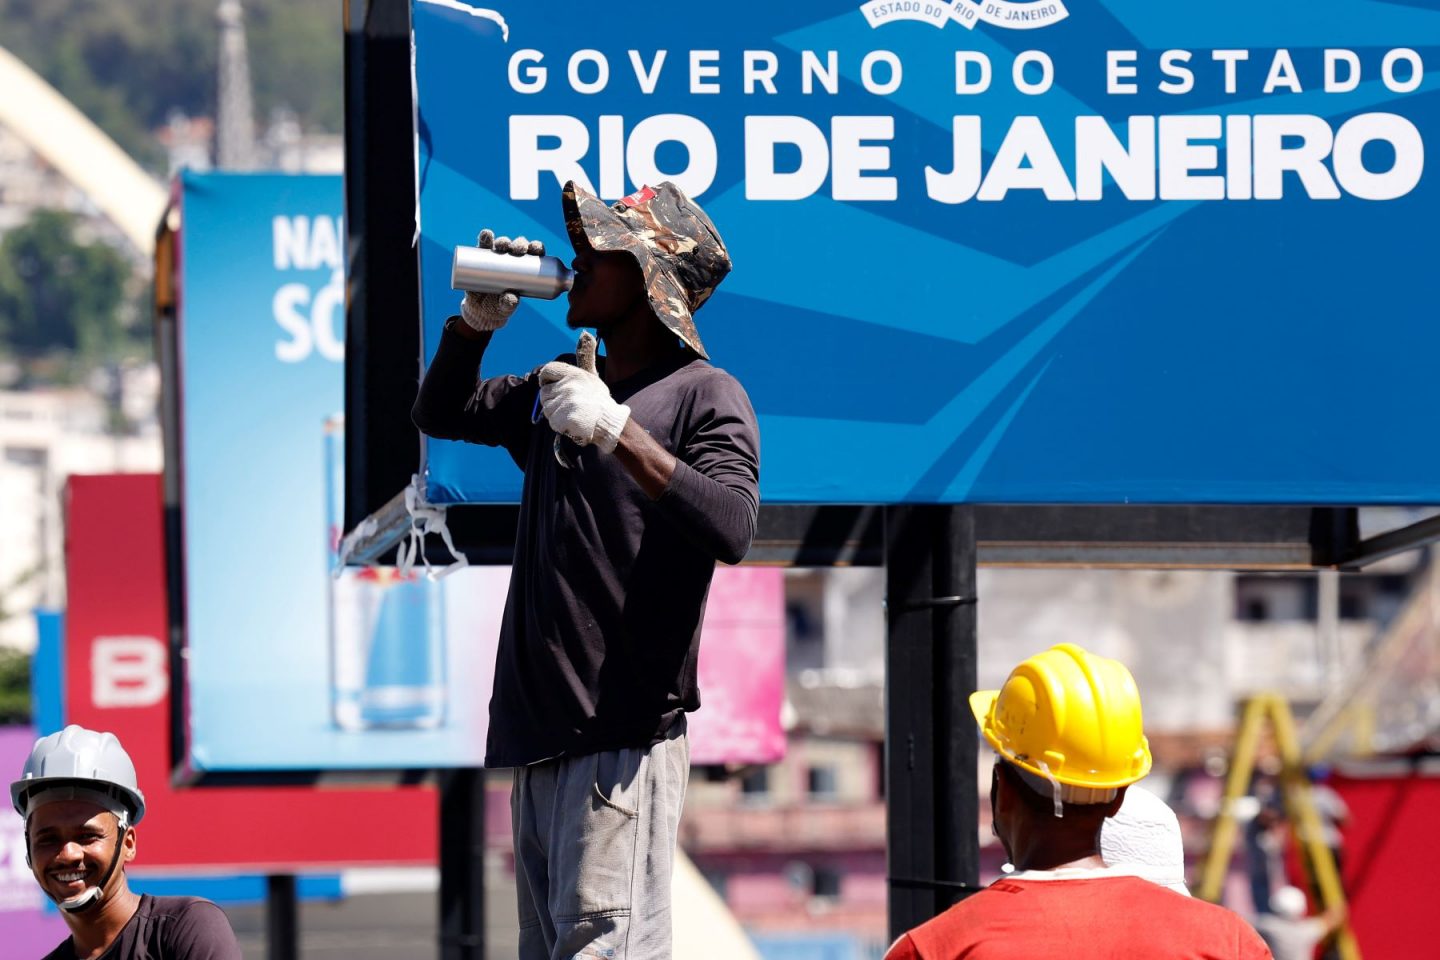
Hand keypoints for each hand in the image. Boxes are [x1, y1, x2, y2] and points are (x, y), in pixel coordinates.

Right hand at [458, 229, 546, 331]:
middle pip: (518, 246)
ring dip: (503, 241)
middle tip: (518, 250)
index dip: (536, 247)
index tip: (536, 249)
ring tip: (501, 245)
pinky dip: (485, 239)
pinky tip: (487, 235)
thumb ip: (508, 305)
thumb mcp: (505, 308)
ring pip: (502, 244)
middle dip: (520, 244)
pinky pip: (483, 245)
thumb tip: (512, 298)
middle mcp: (511, 259)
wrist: (479, 310)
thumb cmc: (499, 308)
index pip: (534, 253)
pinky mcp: (481, 258)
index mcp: (525, 268)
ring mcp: (496, 257)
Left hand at [538, 332, 629, 453]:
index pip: (547, 370)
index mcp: (572, 373)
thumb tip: (585, 333)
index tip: (552, 386)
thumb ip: (584, 356)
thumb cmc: (598, 399)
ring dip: (556, 413)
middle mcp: (567, 386)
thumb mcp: (591, 374)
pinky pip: (552, 421)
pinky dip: (560, 424)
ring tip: (573, 413)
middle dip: (553, 400)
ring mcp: (564, 402)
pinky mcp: (562, 418)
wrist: (608, 422)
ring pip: (547, 408)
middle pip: (544, 393)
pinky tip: (573, 422)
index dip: (546, 380)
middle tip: (570, 404)